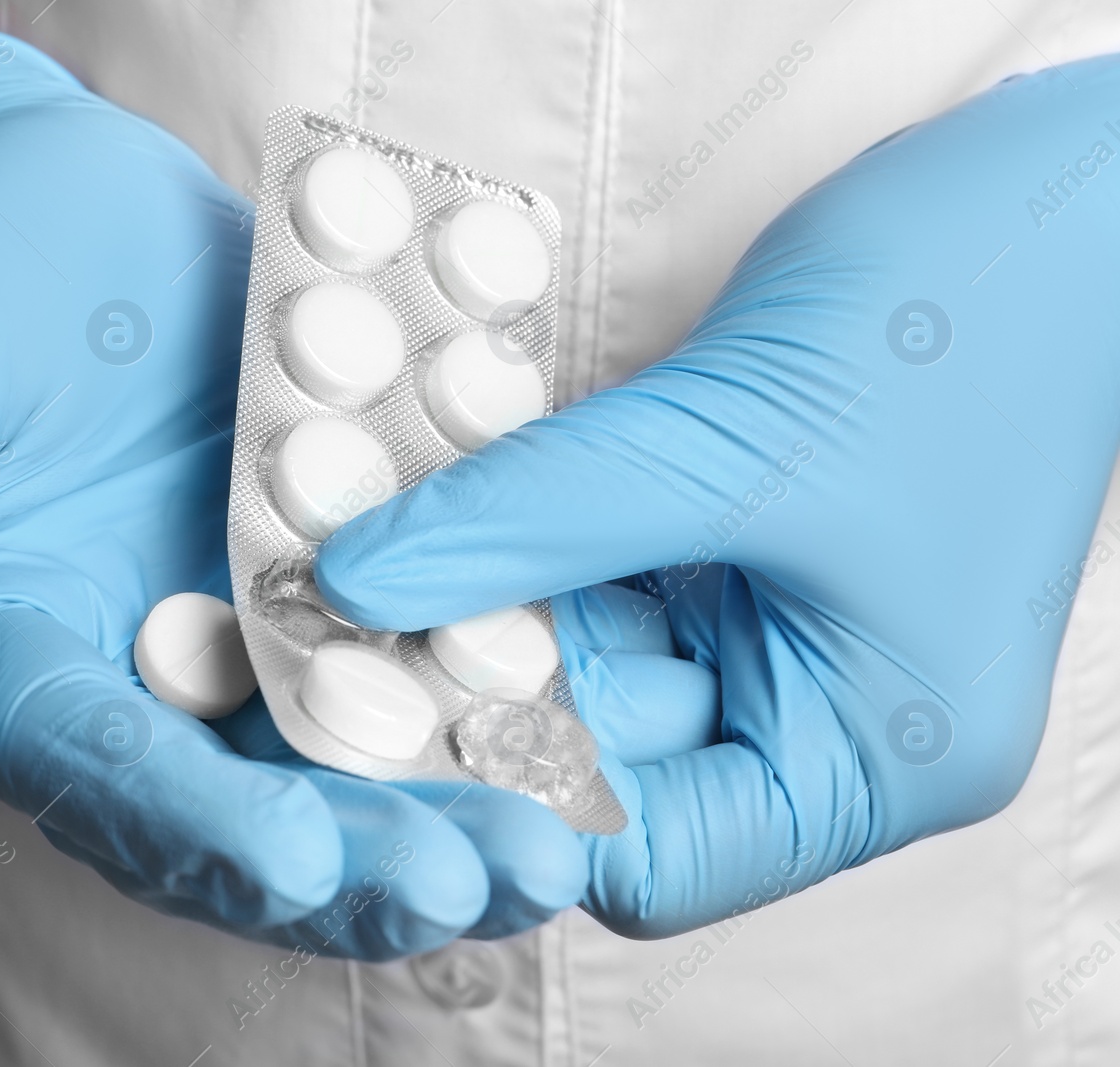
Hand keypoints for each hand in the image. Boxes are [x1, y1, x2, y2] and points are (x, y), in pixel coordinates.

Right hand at [0, 24, 583, 955]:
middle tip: (477, 881)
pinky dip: (491, 680)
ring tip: (554, 844)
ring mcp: (258, 623)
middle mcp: (156, 676)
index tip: (292, 862)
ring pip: (355, 751)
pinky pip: (420, 633)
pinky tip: (578, 708)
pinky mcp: (339, 559)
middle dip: (366, 862)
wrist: (52, 204)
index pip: (110, 776)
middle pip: (256, 804)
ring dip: (452, 807)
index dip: (199, 826)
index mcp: (32, 672)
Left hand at [316, 57, 1119, 937]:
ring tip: (378, 558)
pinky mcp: (744, 551)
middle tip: (344, 630)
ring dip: (493, 603)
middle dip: (480, 686)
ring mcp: (783, 631)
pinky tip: (450, 505)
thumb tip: (364, 578)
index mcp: (875, 760)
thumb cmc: (973, 322)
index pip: (649, 856)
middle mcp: (826, 719)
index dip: (504, 802)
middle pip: (607, 757)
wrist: (1061, 199)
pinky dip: (533, 543)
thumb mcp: (733, 441)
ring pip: (595, 658)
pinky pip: (609, 573)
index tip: (374, 726)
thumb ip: (533, 516)